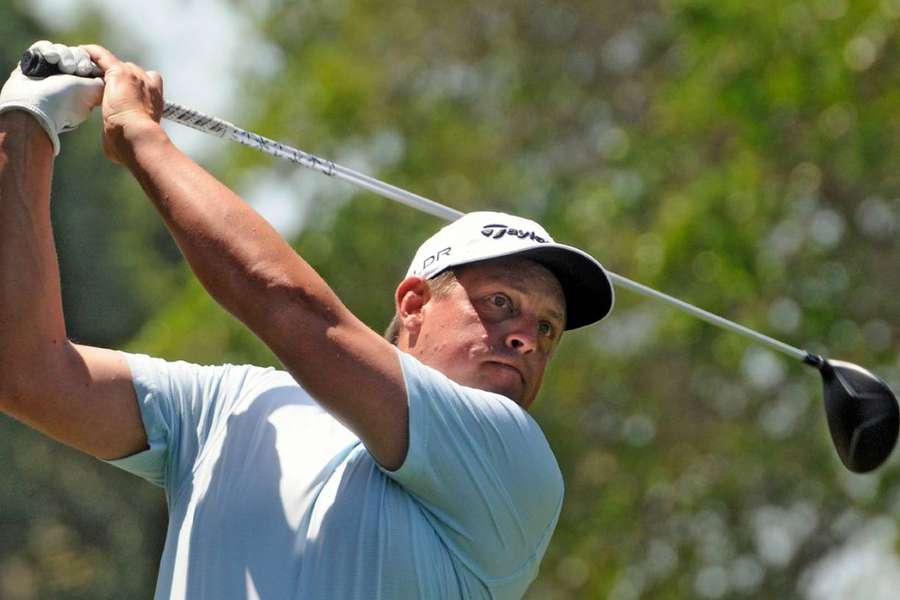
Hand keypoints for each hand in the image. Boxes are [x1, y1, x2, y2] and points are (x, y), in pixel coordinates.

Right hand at [0, 41, 103, 154]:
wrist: (33, 104)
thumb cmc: (65, 100)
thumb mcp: (93, 93)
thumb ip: (101, 82)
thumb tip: (101, 75)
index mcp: (81, 87)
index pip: (88, 65)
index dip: (88, 62)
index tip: (85, 69)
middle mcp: (65, 79)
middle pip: (75, 55)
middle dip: (76, 58)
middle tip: (72, 70)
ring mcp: (48, 71)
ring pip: (61, 50)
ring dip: (63, 55)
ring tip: (60, 66)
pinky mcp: (33, 63)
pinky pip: (43, 47)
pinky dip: (47, 49)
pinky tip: (50, 57)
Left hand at [80, 44, 164, 164]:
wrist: (138, 137)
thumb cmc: (135, 145)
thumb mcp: (133, 138)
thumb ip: (125, 135)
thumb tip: (116, 150)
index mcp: (155, 100)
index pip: (149, 84)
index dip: (136, 86)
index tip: (123, 92)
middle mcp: (148, 84)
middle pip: (132, 72)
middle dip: (120, 78)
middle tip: (104, 85)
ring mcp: (134, 76)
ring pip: (118, 65)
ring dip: (105, 67)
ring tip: (88, 70)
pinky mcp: (119, 72)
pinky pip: (102, 56)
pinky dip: (92, 53)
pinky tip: (81, 52)